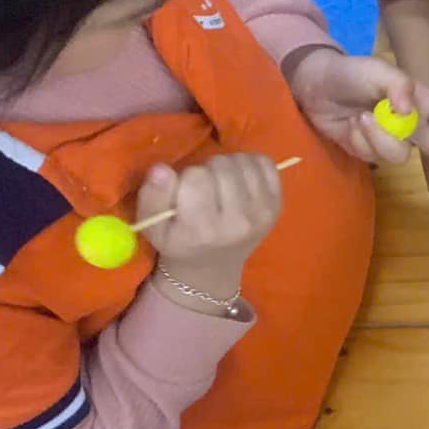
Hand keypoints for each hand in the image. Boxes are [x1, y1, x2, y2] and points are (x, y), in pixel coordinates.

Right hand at [138, 154, 282, 303]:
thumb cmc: (178, 241)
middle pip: (221, 166)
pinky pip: (265, 163)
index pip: (196, 177)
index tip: (186, 192)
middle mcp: (238, 222)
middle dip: (207, 170)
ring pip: (242, 161)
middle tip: (204, 188)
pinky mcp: (277, 205)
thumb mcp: (152, 226)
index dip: (187, 177)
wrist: (212, 267)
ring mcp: (262, 213)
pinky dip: (249, 163)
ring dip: (227, 165)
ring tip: (219, 183)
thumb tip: (162, 169)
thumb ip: (152, 196)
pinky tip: (239, 179)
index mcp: (205, 229)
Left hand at [289, 48, 428, 215]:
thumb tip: (409, 109)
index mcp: (423, 103)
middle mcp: (414, 125)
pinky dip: (360, 140)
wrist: (315, 86)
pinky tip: (350, 126)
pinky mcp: (372, 153)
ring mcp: (394, 141)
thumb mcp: (377, 70)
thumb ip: (398, 86)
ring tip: (361, 117)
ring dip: (379, 138)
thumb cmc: (352, 72)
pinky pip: (373, 156)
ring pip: (399, 155)